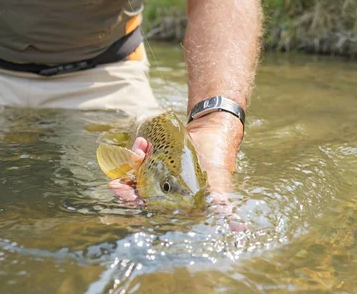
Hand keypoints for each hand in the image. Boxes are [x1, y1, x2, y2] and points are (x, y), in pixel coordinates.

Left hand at [107, 112, 246, 230]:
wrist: (215, 129)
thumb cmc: (218, 159)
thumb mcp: (220, 184)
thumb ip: (224, 206)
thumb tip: (240, 228)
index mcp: (176, 202)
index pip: (150, 208)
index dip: (132, 201)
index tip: (122, 190)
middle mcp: (165, 190)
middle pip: (137, 193)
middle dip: (124, 186)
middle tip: (116, 179)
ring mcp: (159, 173)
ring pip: (135, 175)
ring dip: (132, 163)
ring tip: (140, 146)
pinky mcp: (156, 157)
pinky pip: (141, 158)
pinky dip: (138, 151)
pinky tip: (143, 142)